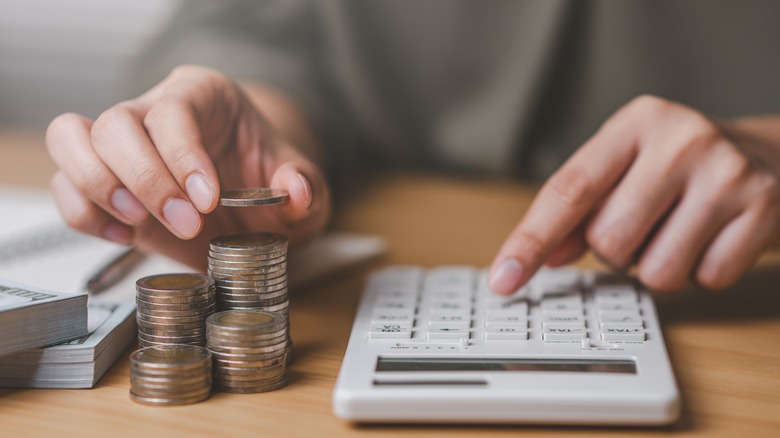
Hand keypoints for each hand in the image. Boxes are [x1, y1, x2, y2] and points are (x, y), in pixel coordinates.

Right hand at [46, 65, 329, 268]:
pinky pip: (65, 186)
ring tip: (139, 224)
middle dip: (145, 180)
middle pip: (116, 123)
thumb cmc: (268, 178)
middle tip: (186, 224)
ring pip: (71, 138)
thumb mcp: (302, 183)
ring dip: (97, 187)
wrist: (249, 201)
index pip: (175, 110)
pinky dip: (83, 214)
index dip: (182, 155)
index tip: (206, 200)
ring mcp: (121, 146)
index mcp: (204, 96)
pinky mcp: (103, 183)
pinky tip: (125, 235)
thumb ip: (306, 186)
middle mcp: (153, 111)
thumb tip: (296, 191)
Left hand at [489, 95, 779, 292]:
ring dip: (658, 265)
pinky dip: (702, 271)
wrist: (771, 158)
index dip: (531, 240)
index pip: (568, 190)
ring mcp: (726, 172)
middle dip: (617, 250)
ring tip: (681, 229)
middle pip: (608, 241)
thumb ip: (578, 212)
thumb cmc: (680, 168)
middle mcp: (680, 139)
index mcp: (634, 123)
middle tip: (646, 223)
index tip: (503, 279)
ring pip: (655, 271)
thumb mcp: (625, 171)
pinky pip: (704, 279)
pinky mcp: (763, 207)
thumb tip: (543, 257)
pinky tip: (714, 237)